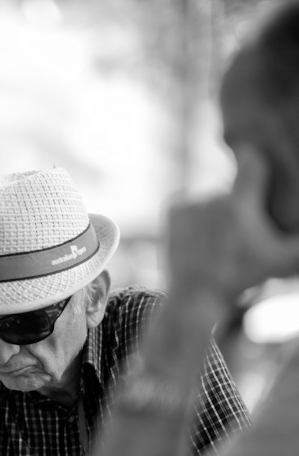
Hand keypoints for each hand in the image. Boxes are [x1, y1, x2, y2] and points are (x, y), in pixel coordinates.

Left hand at [166, 143, 298, 304]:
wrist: (196, 296)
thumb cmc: (243, 277)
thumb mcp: (283, 260)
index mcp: (238, 204)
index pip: (252, 161)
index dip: (257, 160)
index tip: (257, 159)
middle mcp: (211, 198)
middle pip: (233, 191)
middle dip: (239, 207)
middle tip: (238, 237)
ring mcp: (189, 203)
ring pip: (211, 198)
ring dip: (217, 213)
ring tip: (218, 243)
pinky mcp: (172, 209)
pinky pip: (191, 202)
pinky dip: (196, 216)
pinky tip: (200, 238)